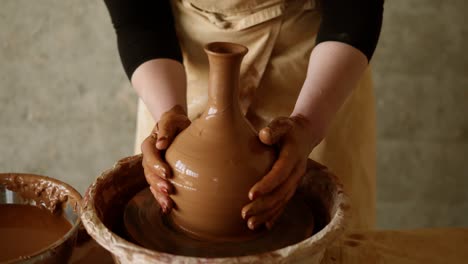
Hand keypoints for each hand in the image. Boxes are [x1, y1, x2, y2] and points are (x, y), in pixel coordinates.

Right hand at [140, 105, 189, 212]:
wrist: (177, 128)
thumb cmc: (176, 123)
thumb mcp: (172, 121)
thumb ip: (166, 130)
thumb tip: (160, 144)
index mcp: (149, 145)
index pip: (150, 156)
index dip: (157, 165)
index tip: (168, 173)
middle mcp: (148, 159)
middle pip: (149, 173)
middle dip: (158, 183)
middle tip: (169, 190)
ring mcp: (152, 170)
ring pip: (152, 184)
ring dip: (159, 195)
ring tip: (168, 205)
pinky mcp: (160, 177)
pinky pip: (158, 190)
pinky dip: (162, 199)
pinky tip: (168, 209)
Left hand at [241, 115, 322, 229]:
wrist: (305, 135)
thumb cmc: (287, 129)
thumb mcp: (282, 124)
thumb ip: (273, 129)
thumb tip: (263, 135)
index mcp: (293, 157)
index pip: (280, 173)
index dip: (267, 185)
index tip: (251, 194)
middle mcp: (296, 173)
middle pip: (280, 193)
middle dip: (263, 206)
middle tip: (244, 214)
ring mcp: (295, 182)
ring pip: (281, 202)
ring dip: (266, 214)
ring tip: (249, 224)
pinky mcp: (291, 187)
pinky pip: (283, 204)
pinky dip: (274, 216)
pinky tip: (263, 226)